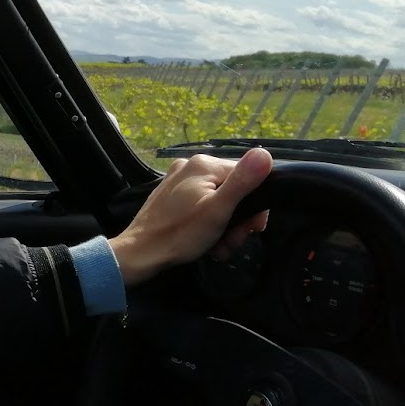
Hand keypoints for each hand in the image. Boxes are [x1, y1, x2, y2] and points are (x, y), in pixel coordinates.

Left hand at [109, 148, 271, 286]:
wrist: (141, 253)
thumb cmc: (181, 233)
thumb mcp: (218, 210)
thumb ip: (243, 182)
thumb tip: (265, 153)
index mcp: (204, 164)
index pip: (248, 176)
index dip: (256, 205)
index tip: (253, 229)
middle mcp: (190, 166)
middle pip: (232, 191)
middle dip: (238, 220)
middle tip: (232, 242)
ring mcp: (178, 181)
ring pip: (218, 201)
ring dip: (225, 227)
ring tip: (218, 247)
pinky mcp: (171, 196)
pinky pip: (201, 206)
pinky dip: (208, 225)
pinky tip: (207, 243)